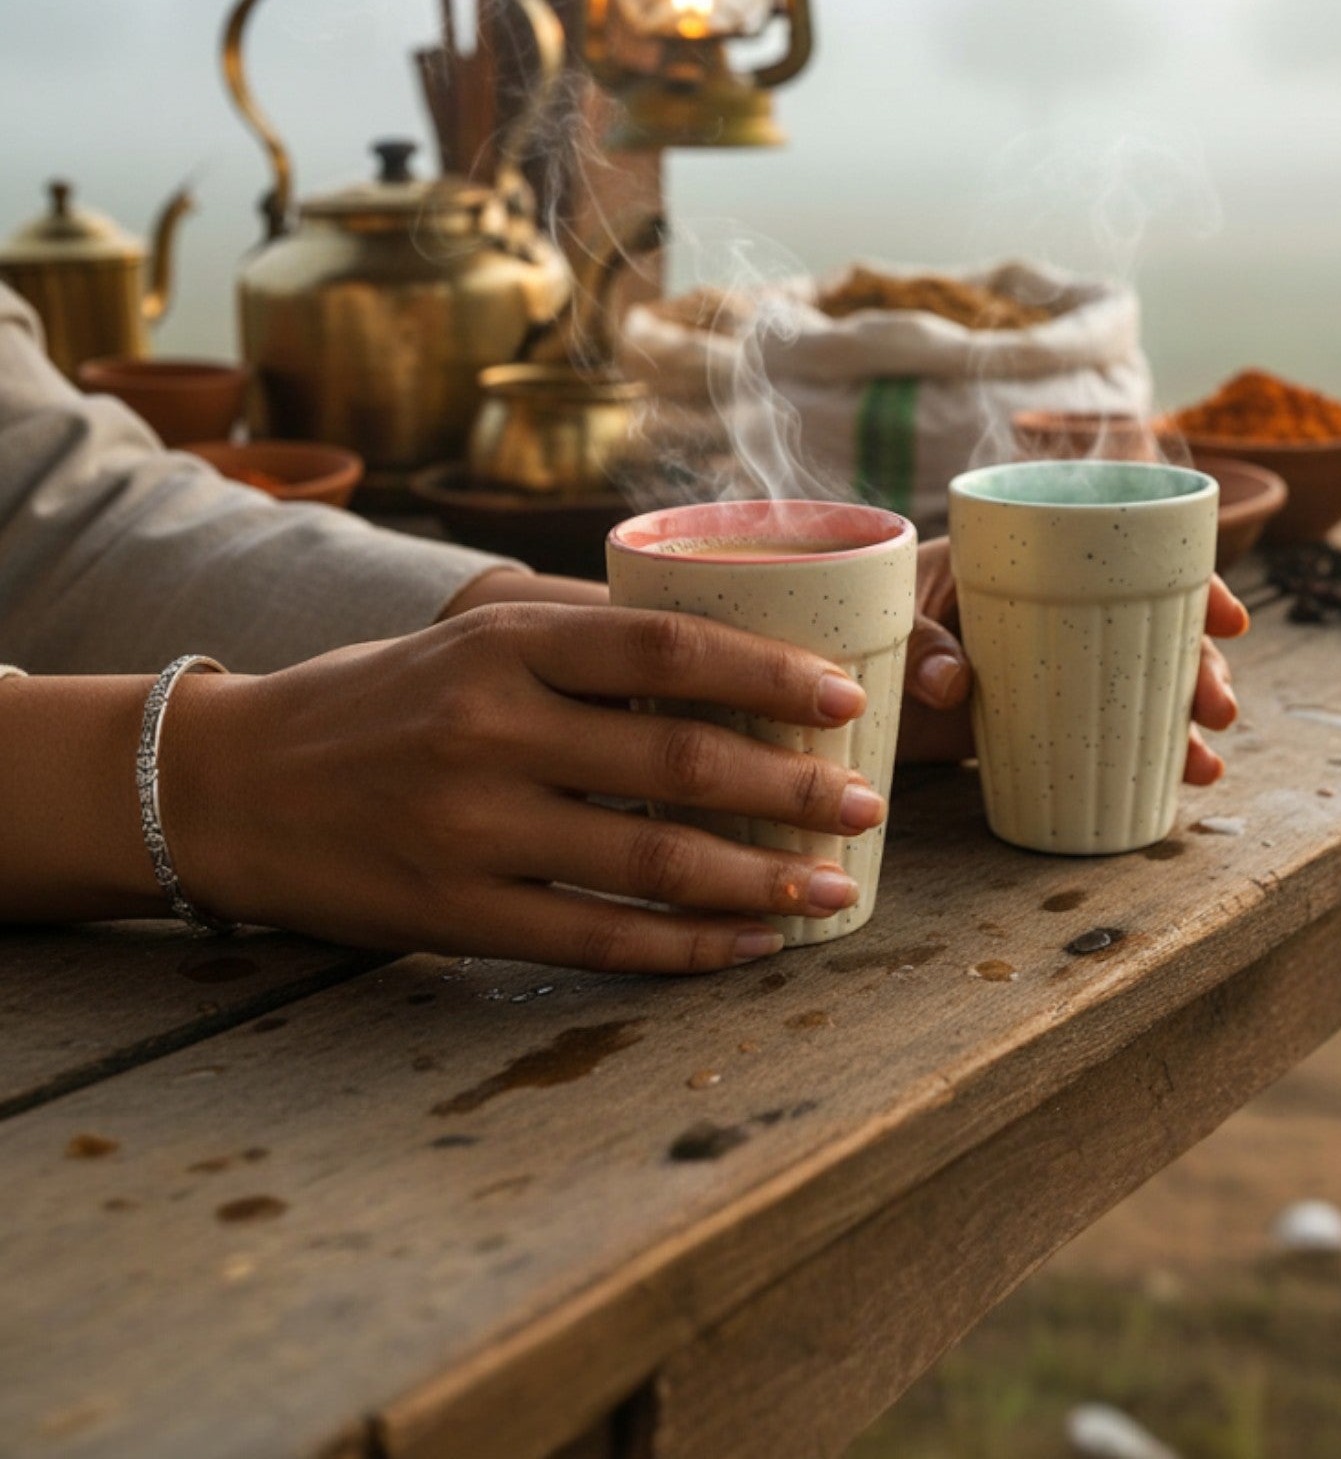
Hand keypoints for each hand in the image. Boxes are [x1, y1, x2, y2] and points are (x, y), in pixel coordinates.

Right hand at [169, 602, 892, 972]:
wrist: (231, 785)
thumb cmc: (382, 698)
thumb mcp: (473, 636)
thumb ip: (588, 634)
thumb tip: (732, 636)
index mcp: (505, 642)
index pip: (665, 646)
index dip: (768, 671)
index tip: (845, 697)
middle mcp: (490, 728)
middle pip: (675, 759)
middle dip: (791, 788)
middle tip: (867, 807)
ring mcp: (470, 828)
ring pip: (649, 862)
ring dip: (758, 881)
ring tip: (834, 888)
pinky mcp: (454, 913)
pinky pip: (594, 940)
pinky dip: (684, 948)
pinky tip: (749, 946)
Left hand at [896, 537, 1248, 781]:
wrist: (843, 679)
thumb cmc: (869, 617)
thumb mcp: (895, 615)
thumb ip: (922, 643)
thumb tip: (954, 683)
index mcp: (1038, 553)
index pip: (1133, 553)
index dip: (1195, 579)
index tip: (1229, 620)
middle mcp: (1062, 604)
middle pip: (1156, 623)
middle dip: (1201, 667)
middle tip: (1218, 710)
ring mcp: (1060, 662)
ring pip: (1145, 678)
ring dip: (1186, 717)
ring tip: (1204, 764)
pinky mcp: (1047, 715)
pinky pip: (1109, 726)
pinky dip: (1150, 751)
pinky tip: (1183, 777)